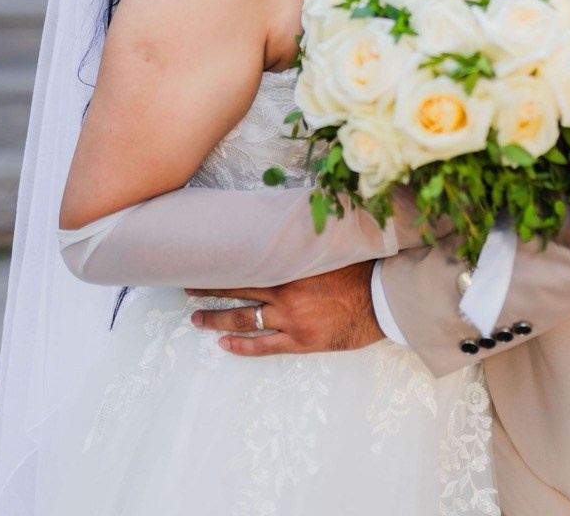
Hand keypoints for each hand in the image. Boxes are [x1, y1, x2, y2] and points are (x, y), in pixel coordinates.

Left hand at [185, 261, 383, 356]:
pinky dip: (241, 345)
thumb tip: (285, 222)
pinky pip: (263, 346)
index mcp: (290, 267)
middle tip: (187, 288)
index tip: (201, 261)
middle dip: (210, 290)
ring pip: (244, 319)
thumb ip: (303, 243)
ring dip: (217, 319)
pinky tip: (224, 344)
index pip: (246, 264)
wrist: (382, 300)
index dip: (222, 265)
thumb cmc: (359, 270)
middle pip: (238, 291)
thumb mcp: (328, 249)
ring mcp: (291, 320)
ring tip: (196, 318)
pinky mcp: (301, 341)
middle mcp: (285, 293)